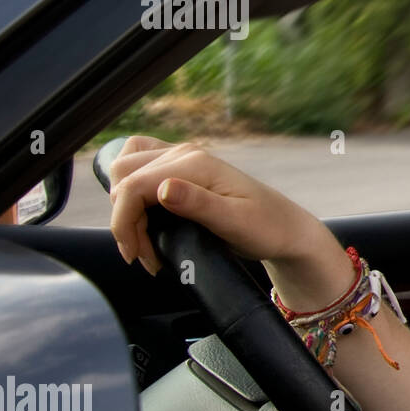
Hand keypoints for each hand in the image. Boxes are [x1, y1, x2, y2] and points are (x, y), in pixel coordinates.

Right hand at [107, 135, 323, 275]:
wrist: (286, 228)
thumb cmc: (266, 228)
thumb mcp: (235, 222)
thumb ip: (199, 204)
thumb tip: (163, 189)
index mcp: (194, 164)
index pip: (132, 186)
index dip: (123, 222)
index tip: (136, 256)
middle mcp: (184, 154)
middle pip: (123, 175)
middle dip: (123, 218)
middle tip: (144, 254)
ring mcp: (182, 158)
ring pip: (126, 169)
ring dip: (125, 207)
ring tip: (145, 244)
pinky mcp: (182, 170)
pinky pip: (140, 170)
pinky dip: (133, 196)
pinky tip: (146, 223)